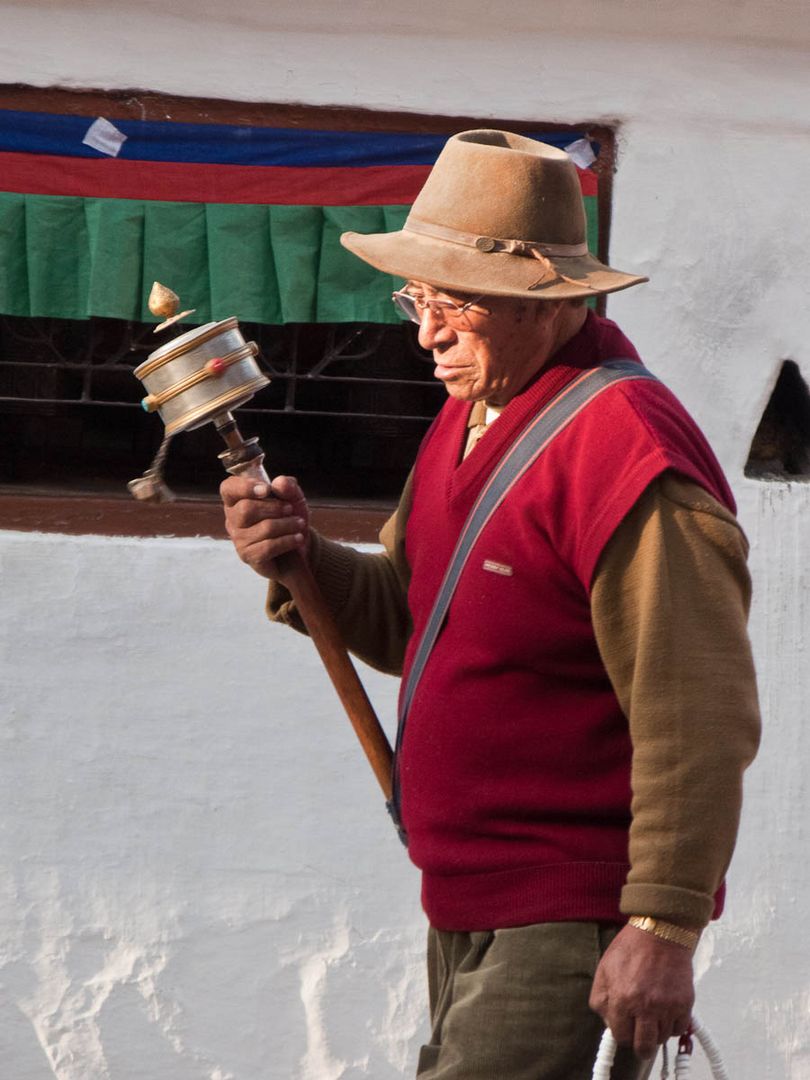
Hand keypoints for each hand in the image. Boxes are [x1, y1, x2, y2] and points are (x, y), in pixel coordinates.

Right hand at [220, 474, 309, 581]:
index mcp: (237, 500)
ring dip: (287, 524)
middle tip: (290, 509)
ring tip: (299, 524)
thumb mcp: (292, 496)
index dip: (245, 487)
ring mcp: (239, 539)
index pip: (228, 489)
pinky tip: (298, 538)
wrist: (298, 545)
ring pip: (263, 528)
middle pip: (246, 509)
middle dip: (274, 507)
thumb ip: (287, 486)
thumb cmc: (288, 516)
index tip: (267, 489)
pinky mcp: (249, 556)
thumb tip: (278, 483)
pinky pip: (268, 547)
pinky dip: (288, 541)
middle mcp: (233, 519)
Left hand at [589, 924, 694, 1059]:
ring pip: (661, 1039)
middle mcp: (645, 1007)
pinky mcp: (684, 1004)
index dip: (621, 1034)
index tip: (624, 1030)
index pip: (620, 1036)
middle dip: (639, 1046)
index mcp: (622, 998)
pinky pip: (678, 1028)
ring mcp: (667, 1007)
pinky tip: (665, 1010)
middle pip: (643, 1047)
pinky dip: (672, 1024)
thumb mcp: (604, 969)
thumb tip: (607, 1021)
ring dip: (655, 1031)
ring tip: (651, 1015)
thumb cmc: (632, 947)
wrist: (661, 932)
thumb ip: (601, 998)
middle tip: (639, 1037)